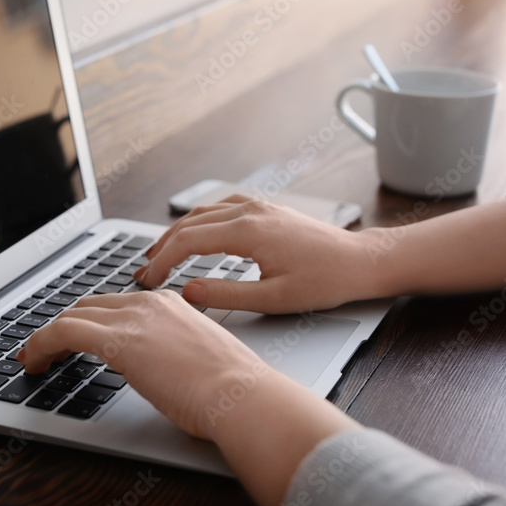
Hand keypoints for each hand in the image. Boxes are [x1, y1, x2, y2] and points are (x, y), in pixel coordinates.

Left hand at [17, 290, 275, 438]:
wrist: (240, 396)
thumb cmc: (231, 390)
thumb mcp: (199, 360)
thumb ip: (174, 355)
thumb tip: (160, 371)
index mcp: (172, 304)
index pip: (117, 304)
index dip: (90, 321)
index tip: (75, 340)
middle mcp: (150, 303)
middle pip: (90, 305)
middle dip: (65, 326)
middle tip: (48, 349)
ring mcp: (133, 319)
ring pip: (71, 315)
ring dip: (48, 338)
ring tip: (35, 359)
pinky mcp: (117, 340)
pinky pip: (63, 332)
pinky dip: (40, 344)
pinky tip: (34, 363)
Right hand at [134, 195, 382, 313]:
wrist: (360, 261)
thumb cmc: (324, 281)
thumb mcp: (273, 299)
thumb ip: (225, 295)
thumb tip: (188, 291)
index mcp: (249, 232)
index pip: (188, 241)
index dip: (162, 261)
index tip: (148, 280)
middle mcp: (250, 211)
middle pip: (190, 223)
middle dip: (163, 247)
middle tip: (145, 271)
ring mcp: (259, 206)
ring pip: (204, 212)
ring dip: (178, 231)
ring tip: (160, 252)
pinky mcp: (267, 208)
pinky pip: (223, 206)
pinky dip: (201, 219)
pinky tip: (195, 231)